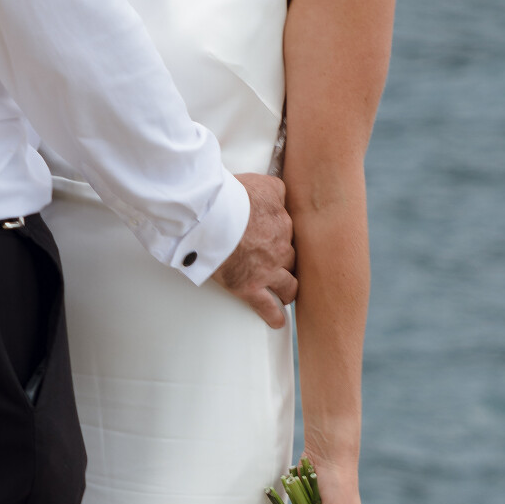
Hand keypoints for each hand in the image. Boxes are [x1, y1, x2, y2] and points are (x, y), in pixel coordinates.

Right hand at [212, 172, 296, 329]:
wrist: (211, 218)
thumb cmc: (228, 197)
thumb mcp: (260, 181)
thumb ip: (275, 188)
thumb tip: (280, 193)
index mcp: (282, 220)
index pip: (290, 229)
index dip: (284, 236)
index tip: (279, 239)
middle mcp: (281, 246)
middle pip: (292, 258)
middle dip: (288, 263)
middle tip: (282, 266)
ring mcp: (268, 269)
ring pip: (288, 284)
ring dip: (288, 290)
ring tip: (286, 295)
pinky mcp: (250, 287)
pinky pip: (267, 307)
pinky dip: (274, 316)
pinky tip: (277, 322)